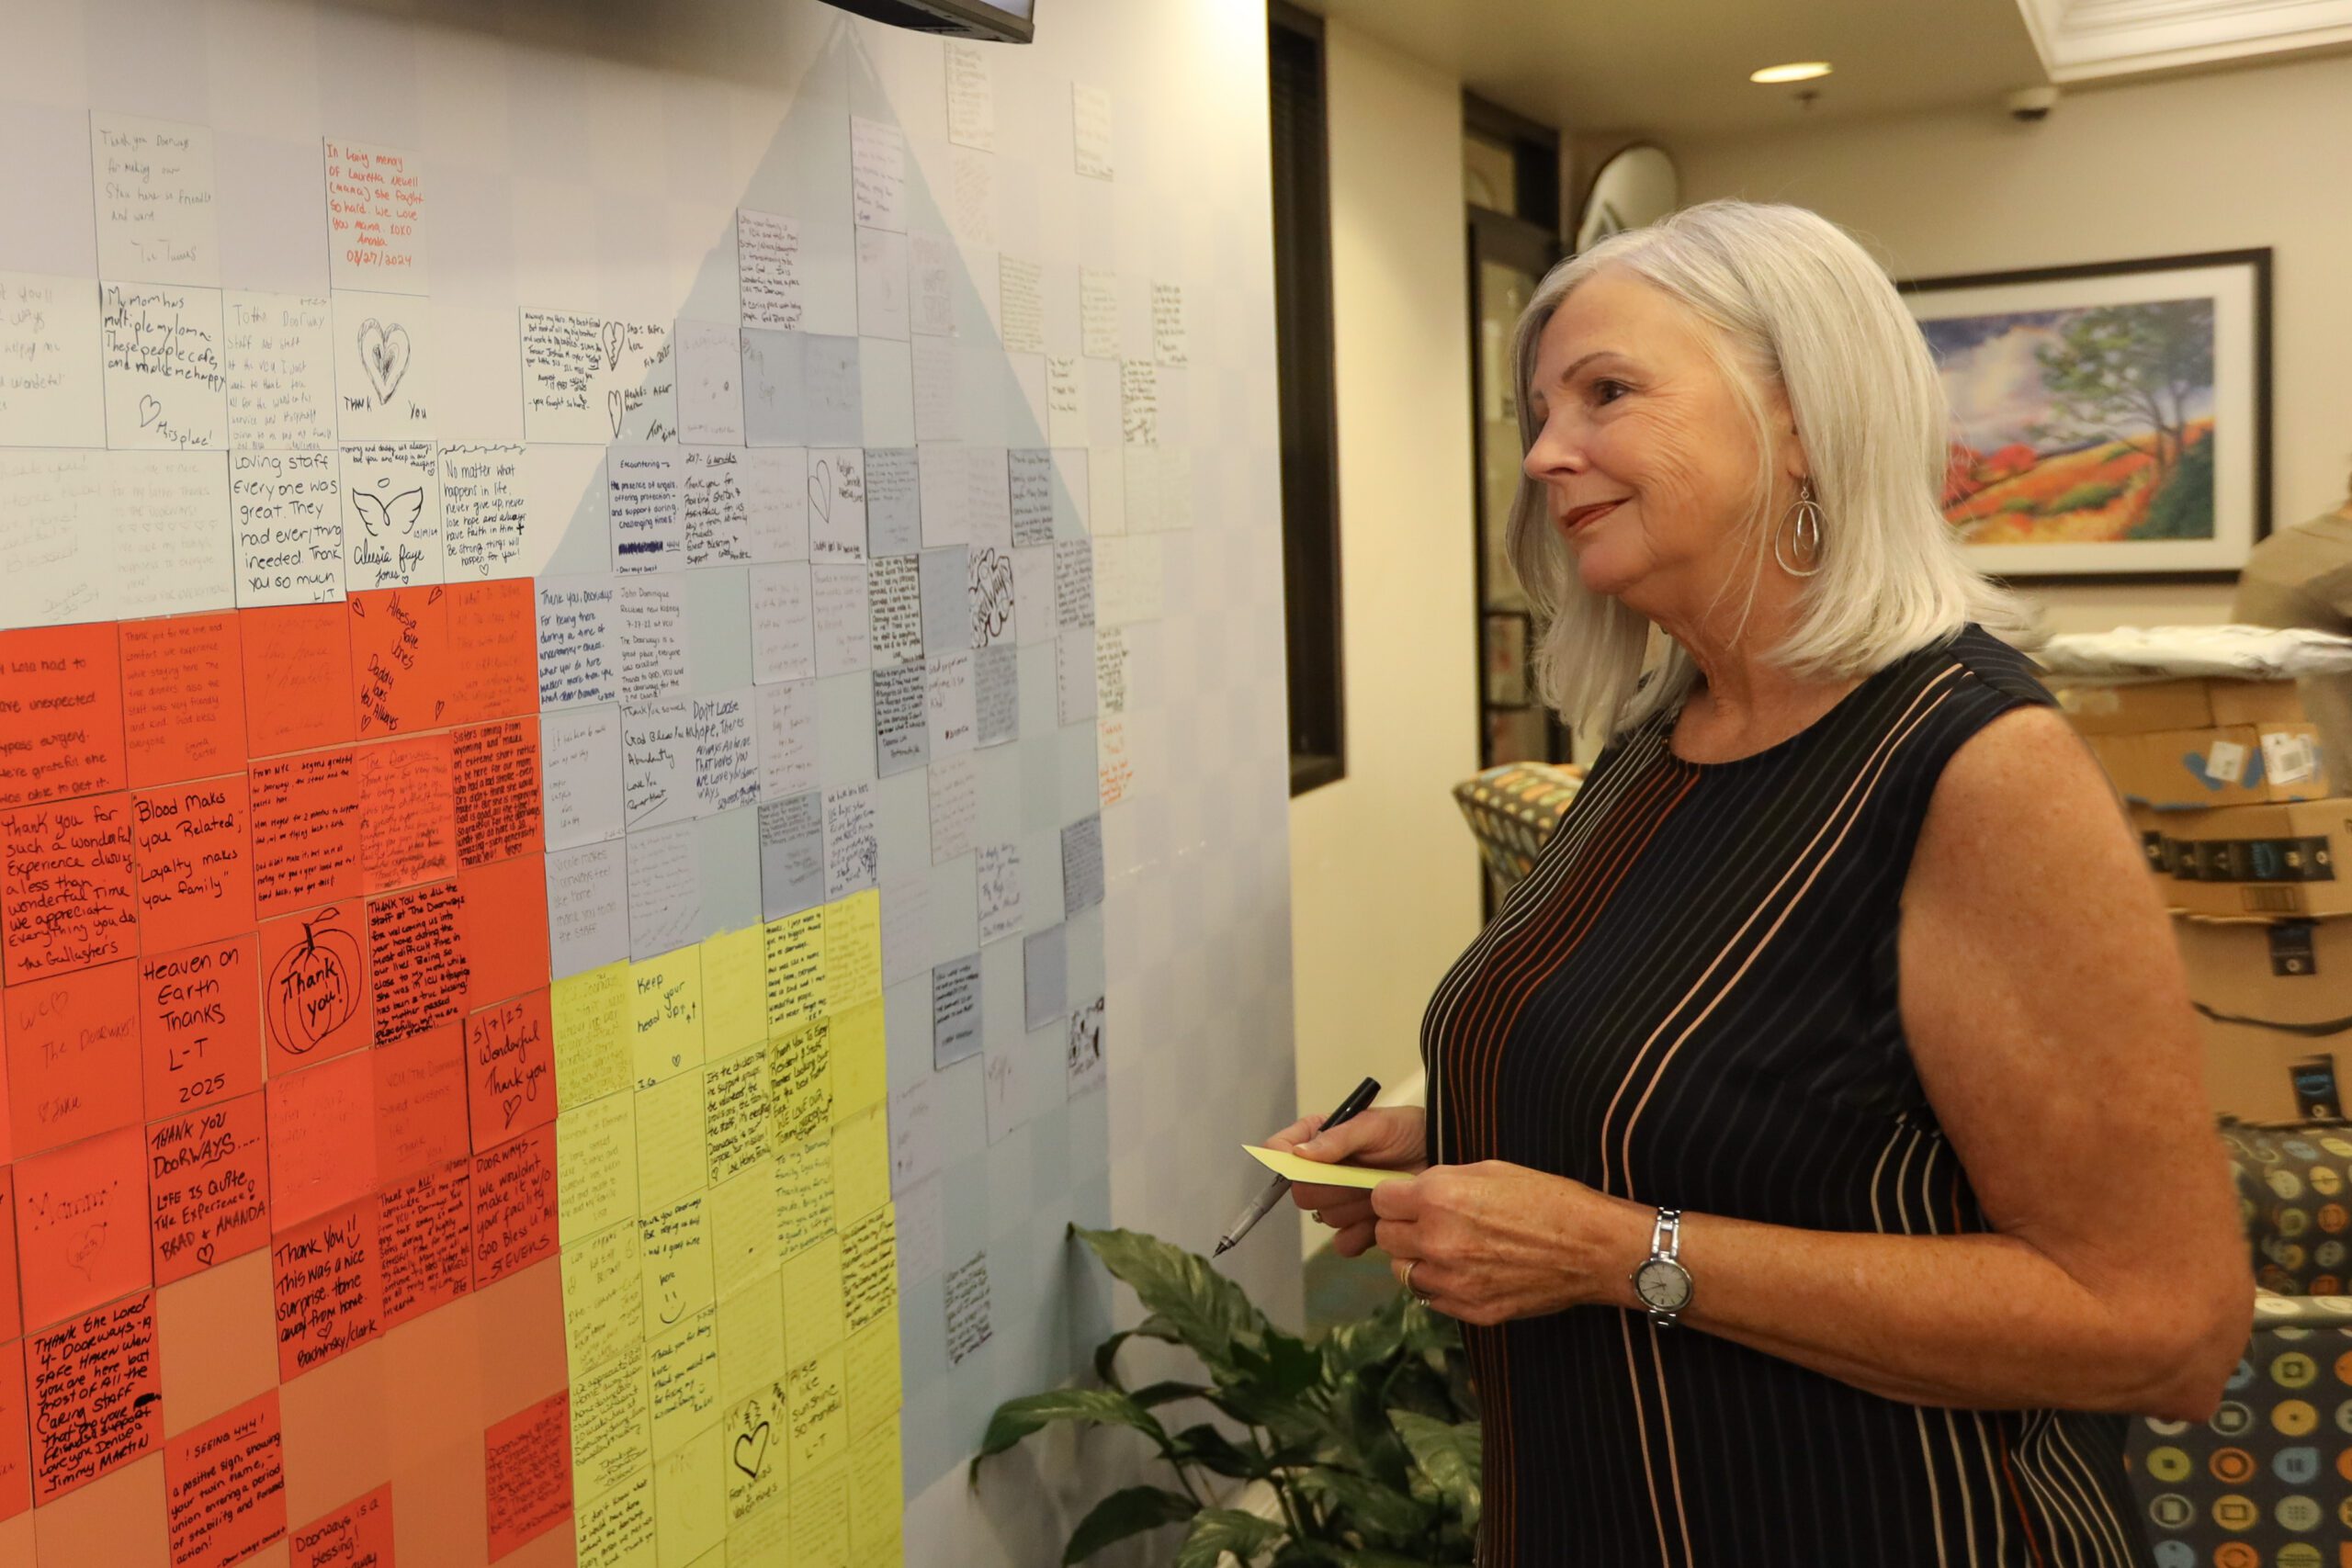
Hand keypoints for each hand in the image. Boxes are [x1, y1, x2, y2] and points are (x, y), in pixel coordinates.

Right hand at [1263, 1106, 1426, 1258]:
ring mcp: (1341, 1202)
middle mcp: (1323, 1172)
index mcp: (1319, 1139)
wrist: (1442, 1155)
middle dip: (1332, 1187)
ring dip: (1354, 1207)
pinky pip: (1344, 1243)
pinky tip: (1381, 1217)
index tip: (1298, 1163)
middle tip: (1362, 1174)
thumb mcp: (1376, 1126)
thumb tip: (1299, 1154)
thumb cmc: (1409, 1131)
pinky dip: (1362, 1234)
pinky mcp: (1359, 1228)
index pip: (1279, 1150)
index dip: (1282, 1158)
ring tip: (1381, 1188)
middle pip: (1300, 1193)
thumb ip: (1338, 1138)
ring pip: (1327, 1218)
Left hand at [1371, 1162, 1649, 1326]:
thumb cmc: (1547, 1199)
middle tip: (1428, 1223)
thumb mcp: (1489, 1170)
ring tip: (1448, 1249)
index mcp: (1438, 1198)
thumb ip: (1442, 1183)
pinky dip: (1440, 1285)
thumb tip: (1412, 1192)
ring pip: (1402, 1272)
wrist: (1592, 1247)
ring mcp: (1452, 1281)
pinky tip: (1466, 1271)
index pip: (1380, 1200)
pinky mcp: (1470, 1311)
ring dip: (1417, 1259)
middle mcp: (1436, 1241)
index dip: (1394, 1197)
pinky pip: (1431, 1298)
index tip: (1407, 1198)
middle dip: (1402, 1227)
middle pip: (1385, 1238)